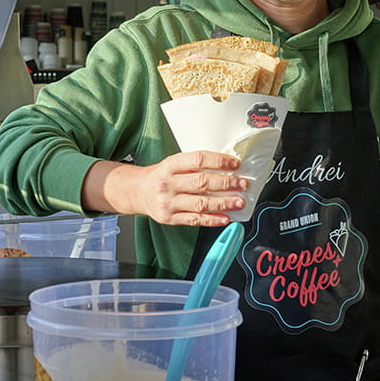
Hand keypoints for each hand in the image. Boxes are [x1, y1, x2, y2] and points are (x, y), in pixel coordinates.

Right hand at [82, 151, 246, 226]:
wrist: (136, 192)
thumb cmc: (160, 176)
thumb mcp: (173, 164)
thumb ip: (195, 166)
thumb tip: (226, 169)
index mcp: (170, 165)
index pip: (198, 160)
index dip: (218, 161)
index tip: (235, 164)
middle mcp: (168, 183)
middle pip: (202, 182)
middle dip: (226, 184)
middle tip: (243, 184)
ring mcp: (168, 202)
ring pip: (200, 203)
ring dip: (223, 204)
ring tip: (239, 202)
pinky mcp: (169, 218)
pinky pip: (194, 220)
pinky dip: (212, 220)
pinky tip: (225, 218)